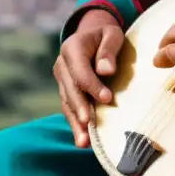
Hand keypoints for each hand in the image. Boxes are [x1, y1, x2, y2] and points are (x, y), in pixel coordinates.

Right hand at [53, 9, 123, 147]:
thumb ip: (109, 50)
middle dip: (80, 107)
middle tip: (90, 122)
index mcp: (72, 47)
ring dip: (75, 122)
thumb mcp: (113, 34)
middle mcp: (62, 64)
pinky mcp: (65, 91)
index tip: (107, 98)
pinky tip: (82, 140)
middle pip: (70, 89)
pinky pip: (69, 109)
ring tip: (84, 141)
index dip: (92, 85)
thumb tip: (106, 71)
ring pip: (67, 102)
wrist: (94, 37)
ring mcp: (61, 79)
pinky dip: (75, 124)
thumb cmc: (107, 36)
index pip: (80, 70)